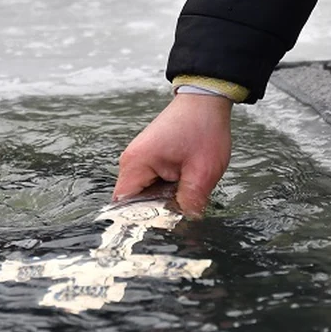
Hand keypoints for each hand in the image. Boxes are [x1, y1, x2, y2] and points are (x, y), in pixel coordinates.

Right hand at [113, 93, 232, 216]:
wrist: (206, 100)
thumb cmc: (202, 127)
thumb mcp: (203, 171)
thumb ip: (191, 202)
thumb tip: (187, 224)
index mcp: (136, 164)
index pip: (124, 205)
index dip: (140, 222)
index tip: (158, 231)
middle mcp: (131, 162)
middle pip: (134, 202)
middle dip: (155, 213)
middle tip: (178, 219)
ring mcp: (139, 160)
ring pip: (145, 194)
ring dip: (162, 201)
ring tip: (182, 202)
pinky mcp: (149, 159)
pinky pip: (152, 183)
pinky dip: (166, 190)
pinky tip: (181, 190)